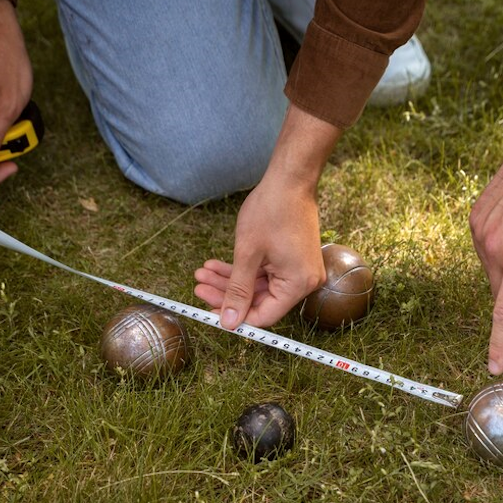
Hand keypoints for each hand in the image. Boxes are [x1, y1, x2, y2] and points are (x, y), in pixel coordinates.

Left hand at [194, 103, 341, 329]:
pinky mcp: (292, 260)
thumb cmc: (271, 211)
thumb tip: (229, 322)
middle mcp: (304, 282)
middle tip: (199, 286)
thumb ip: (238, 291)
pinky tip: (217, 265)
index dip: (236, 315)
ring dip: (230, 280)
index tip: (208, 308)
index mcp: (298, 285)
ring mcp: (299, 270)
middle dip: (227, 293)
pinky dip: (243, 270)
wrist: (290, 179)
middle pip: (260, 300)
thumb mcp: (248, 254)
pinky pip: (265, 273)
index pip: (264, 316)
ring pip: (259, 286)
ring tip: (203, 272)